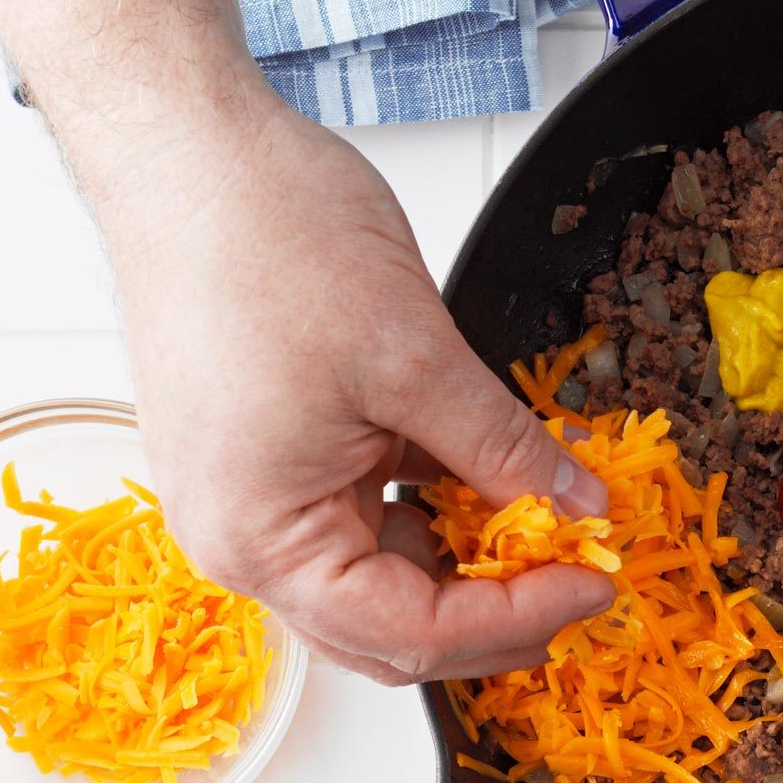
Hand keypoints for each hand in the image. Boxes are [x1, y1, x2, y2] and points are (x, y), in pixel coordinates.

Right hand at [108, 97, 614, 684]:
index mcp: (263, 538)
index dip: (518, 618)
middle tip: (584, 578)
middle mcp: (243, 540)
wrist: (185, 151)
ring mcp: (252, 503)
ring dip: (467, 571)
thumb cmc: (264, 239)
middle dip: (494, 618)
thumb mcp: (417, 356)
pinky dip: (435, 517)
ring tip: (552, 535)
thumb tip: (578, 508)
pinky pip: (365, 522)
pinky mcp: (272, 462)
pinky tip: (498, 488)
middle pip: (391, 631)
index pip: (412, 632)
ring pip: (381, 584)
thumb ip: (503, 449)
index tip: (596, 585)